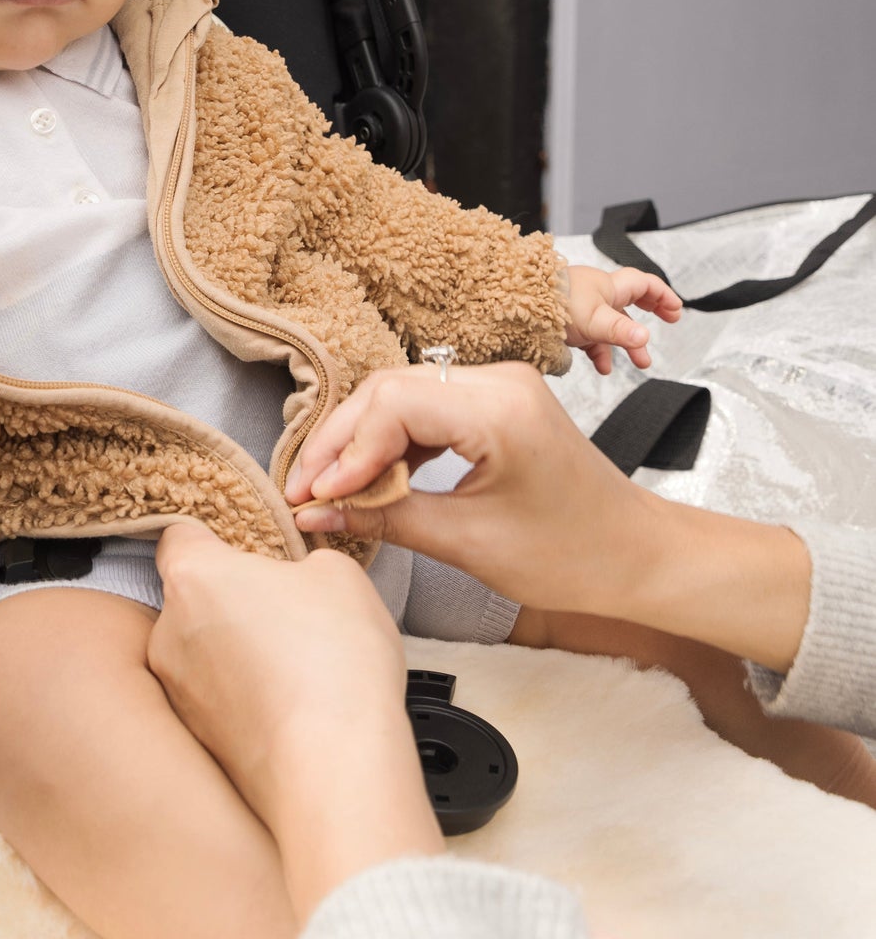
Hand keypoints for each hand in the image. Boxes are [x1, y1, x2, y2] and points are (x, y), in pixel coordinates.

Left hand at [151, 522, 442, 920]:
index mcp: (194, 577)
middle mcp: (167, 632)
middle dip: (233, 599)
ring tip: (297, 665)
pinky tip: (290, 704)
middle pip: (192, 597)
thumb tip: (296, 577)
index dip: (214, 535)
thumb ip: (304, 562)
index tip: (244, 544)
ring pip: (203, 652)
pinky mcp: (194, 738)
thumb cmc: (334, 663)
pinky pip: (215, 699)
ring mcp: (176, 691)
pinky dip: (244, 697)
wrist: (334, 767)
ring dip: (237, 651)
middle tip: (287, 610)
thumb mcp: (339, 575)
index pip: (179, 535)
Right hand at [286, 363, 810, 671]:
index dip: (345, 452)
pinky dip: (391, 444)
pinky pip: (426, 409)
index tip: (316, 496)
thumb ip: (387, 518)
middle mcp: (500, 381)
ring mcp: (500, 387)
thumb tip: (320, 513)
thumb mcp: (469, 543)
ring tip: (326, 489)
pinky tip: (368, 480)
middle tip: (304, 490)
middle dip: (340, 443)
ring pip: (401, 397)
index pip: (392, 406)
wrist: (635, 556)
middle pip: (388, 391)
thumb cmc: (574, 554)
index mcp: (501, 409)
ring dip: (360, 443)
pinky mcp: (496, 404)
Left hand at [562, 262, 681, 374]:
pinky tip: (603, 367)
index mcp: (608, 286)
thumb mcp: (594, 320)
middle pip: (631, 301)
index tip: (676, 310)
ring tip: (641, 363)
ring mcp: (582, 308)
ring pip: (612, 325)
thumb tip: (645, 338)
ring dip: (627, 343)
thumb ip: (620, 331)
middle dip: (651, 313)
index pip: (644, 284)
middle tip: (668, 322)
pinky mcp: (568, 323)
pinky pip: (591, 338)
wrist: (517, 305)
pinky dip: (600, 352)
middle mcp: (596, 294)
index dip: (663, 295)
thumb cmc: (554, 304)